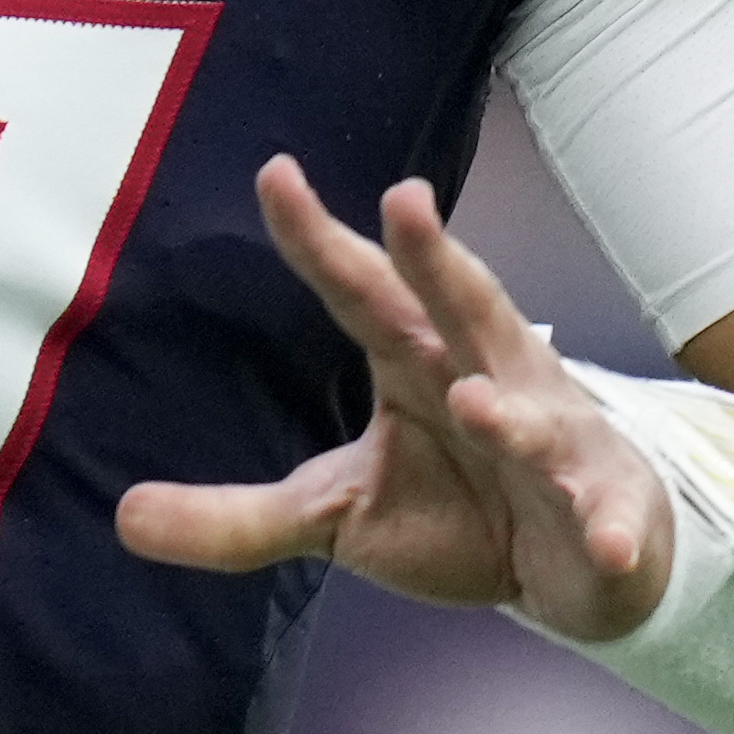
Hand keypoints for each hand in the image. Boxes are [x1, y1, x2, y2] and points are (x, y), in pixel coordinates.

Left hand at [113, 161, 677, 631]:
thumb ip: (241, 517)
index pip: (359, 290)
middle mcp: (488, 377)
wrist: (577, 559)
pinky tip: (607, 545)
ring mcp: (551, 440)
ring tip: (475, 403)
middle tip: (405, 202)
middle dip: (437, 261)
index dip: (317, 238)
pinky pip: (602, 515)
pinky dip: (610, 529)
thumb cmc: (461, 509)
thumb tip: (123, 519)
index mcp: (417, 360)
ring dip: (507, 411)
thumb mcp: (339, 513)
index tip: (275, 174)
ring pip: (530, 415)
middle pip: (460, 309)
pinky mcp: (600, 505)